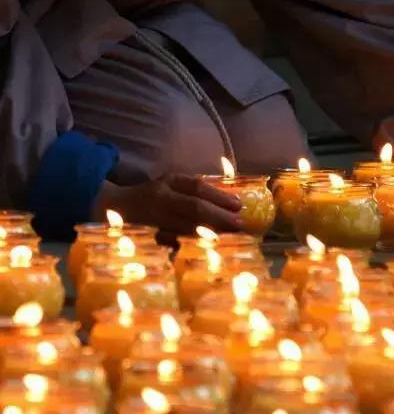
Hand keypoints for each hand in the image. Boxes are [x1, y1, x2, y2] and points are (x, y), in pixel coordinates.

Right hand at [92, 174, 241, 234]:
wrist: (113, 209)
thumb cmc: (152, 195)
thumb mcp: (170, 183)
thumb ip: (193, 190)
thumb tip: (228, 201)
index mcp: (168, 183)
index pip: (197, 188)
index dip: (218, 196)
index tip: (238, 205)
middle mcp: (160, 200)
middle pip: (193, 209)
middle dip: (219, 217)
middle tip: (239, 224)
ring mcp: (153, 220)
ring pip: (185, 228)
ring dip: (209, 234)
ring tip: (229, 238)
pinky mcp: (149, 239)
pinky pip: (173, 244)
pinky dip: (191, 247)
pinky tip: (206, 251)